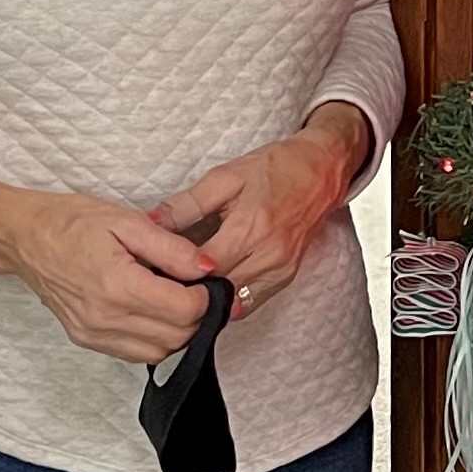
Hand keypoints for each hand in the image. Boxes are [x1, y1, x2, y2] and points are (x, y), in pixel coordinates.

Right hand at [0, 151, 217, 363]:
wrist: (24, 237)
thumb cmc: (71, 222)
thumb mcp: (127, 221)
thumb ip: (172, 248)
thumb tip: (209, 268)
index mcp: (117, 286)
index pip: (185, 311)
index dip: (206, 296)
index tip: (205, 277)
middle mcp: (105, 319)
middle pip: (177, 337)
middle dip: (197, 315)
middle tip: (195, 287)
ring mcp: (94, 334)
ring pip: (159, 352)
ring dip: (178, 331)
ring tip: (175, 299)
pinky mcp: (86, 340)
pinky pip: (134, 354)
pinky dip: (154, 339)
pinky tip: (153, 312)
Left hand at [154, 104, 373, 323]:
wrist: (322, 171)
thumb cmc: (276, 168)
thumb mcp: (225, 177)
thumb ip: (187, 203)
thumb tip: (150, 222)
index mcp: (250, 226)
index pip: (203, 267)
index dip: (175, 271)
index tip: (154, 269)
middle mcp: (269, 254)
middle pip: (217, 290)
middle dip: (188, 289)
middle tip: (161, 285)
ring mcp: (280, 269)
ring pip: (233, 303)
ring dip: (209, 300)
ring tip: (183, 290)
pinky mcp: (286, 277)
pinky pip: (251, 303)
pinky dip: (229, 301)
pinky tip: (211, 291)